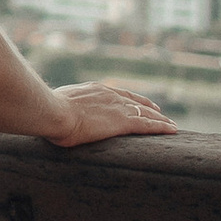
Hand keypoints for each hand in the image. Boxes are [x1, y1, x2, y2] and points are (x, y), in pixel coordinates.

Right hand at [39, 82, 174, 147]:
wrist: (52, 112)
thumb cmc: (48, 111)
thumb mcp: (57, 105)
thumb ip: (64, 107)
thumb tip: (55, 113)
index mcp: (95, 90)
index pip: (119, 94)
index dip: (132, 99)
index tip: (140, 103)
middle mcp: (110, 96)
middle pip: (136, 102)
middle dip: (150, 108)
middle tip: (161, 113)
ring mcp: (117, 108)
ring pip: (146, 114)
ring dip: (160, 120)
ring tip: (172, 125)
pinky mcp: (122, 122)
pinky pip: (148, 125)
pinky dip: (161, 127)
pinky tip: (172, 129)